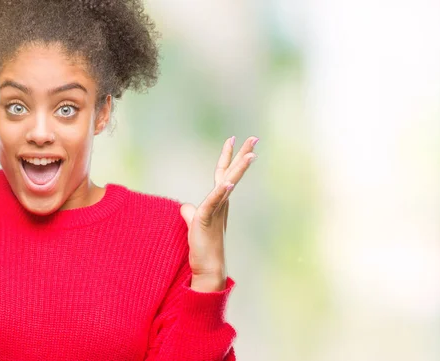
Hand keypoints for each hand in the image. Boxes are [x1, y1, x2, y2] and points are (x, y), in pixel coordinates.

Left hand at [180, 136, 258, 291]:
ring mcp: (216, 210)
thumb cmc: (203, 248)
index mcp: (218, 202)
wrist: (208, 268)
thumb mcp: (194, 225)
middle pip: (231, 173)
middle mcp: (221, 203)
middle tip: (254, 137)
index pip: (223, 174)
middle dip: (243, 155)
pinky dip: (220, 192)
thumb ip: (190, 213)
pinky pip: (213, 203)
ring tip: (251, 154)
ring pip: (228, 184)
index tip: (233, 139)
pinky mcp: (206, 219)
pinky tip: (227, 183)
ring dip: (238, 169)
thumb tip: (185, 206)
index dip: (228, 157)